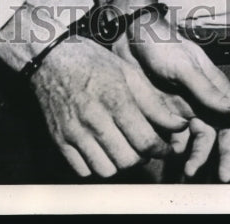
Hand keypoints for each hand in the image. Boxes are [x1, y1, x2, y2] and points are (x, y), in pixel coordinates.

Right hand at [27, 34, 190, 177]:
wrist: (50, 58)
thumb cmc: (92, 61)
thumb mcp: (127, 72)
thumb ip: (153, 103)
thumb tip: (178, 125)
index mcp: (114, 98)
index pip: (145, 141)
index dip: (162, 150)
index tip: (166, 148)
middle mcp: (93, 118)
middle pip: (128, 160)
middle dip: (142, 156)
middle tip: (144, 146)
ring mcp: (74, 131)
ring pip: (107, 170)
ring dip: (119, 164)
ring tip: (122, 147)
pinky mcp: (59, 140)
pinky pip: (83, 170)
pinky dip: (96, 165)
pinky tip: (101, 149)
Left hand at [115, 11, 229, 180]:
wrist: (128, 38)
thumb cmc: (160, 44)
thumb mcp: (183, 65)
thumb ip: (206, 89)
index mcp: (214, 85)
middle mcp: (202, 99)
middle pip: (222, 132)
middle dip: (224, 156)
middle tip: (222, 177)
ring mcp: (184, 107)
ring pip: (199, 139)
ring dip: (199, 156)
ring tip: (190, 170)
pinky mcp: (164, 113)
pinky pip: (176, 137)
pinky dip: (177, 149)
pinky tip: (171, 154)